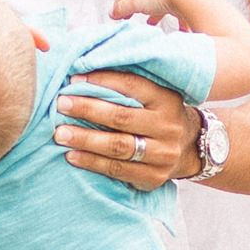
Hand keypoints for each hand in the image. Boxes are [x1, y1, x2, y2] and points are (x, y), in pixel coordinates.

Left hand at [54, 71, 201, 188]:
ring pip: (119, 146)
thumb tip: (83, 72)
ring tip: (60, 134)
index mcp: (166, 100)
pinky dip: (92, 163)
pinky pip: (118, 170)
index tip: (74, 80)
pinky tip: (72, 156)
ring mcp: (162, 154)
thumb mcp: (154, 95)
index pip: (132, 86)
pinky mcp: (153, 177)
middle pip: (122, 117)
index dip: (101, 81)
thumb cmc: (158, 116)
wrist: (189, 149)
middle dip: (88, 110)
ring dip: (85, 140)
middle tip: (61, 105)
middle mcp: (167, 127)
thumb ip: (127, 86)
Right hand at [110, 0, 179, 24]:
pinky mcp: (185, 7)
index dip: (119, 3)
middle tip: (129, 18)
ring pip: (161, 7)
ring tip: (151, 26)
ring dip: (154, 16)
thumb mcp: (137, 3)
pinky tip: (176, 33)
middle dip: (135, 8)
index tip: (115, 15)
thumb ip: (123, 9)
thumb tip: (111, 14)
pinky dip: (175, 25)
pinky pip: (179, 17)